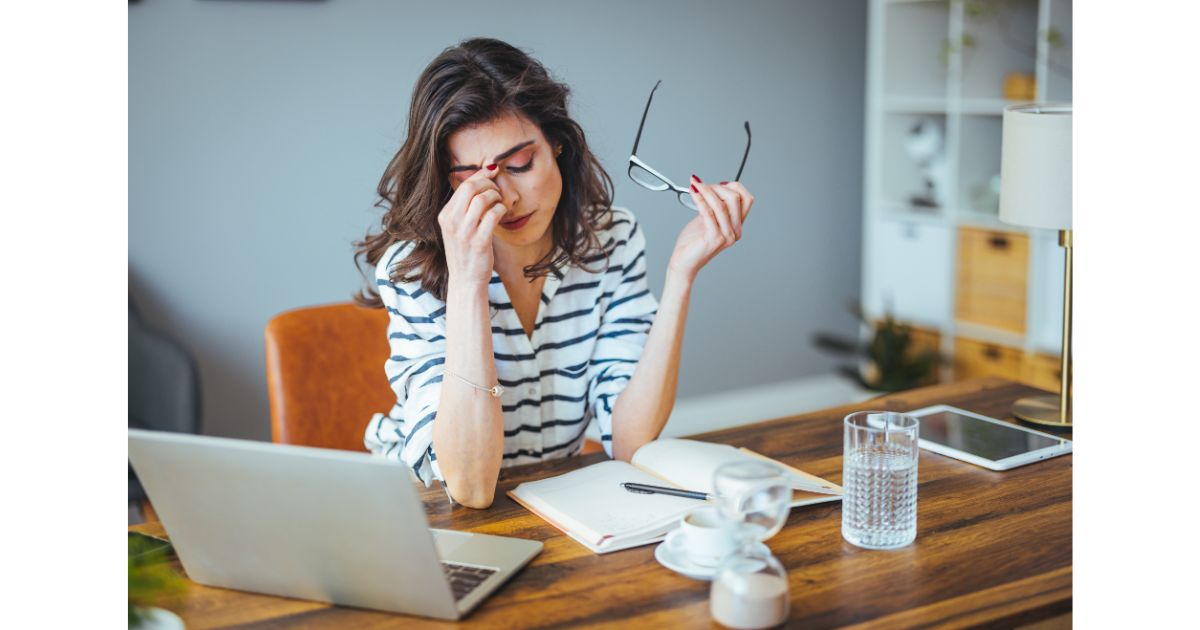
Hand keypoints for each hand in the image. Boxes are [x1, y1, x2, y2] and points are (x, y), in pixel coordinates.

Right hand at [438, 165, 505, 287]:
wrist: (465, 280)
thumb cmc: (465, 252)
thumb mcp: (456, 228)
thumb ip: (464, 208)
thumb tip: (480, 182)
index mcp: (445, 216)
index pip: (462, 186)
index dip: (480, 175)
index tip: (492, 171)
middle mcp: (452, 222)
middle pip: (471, 188)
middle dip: (488, 183)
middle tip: (497, 188)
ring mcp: (465, 232)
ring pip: (482, 199)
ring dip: (496, 196)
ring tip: (500, 202)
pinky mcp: (479, 242)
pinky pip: (493, 215)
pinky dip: (501, 210)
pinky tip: (502, 213)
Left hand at [666, 177, 754, 281]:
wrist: (684, 262)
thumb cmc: (693, 243)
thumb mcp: (707, 219)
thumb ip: (714, 206)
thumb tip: (713, 186)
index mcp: (736, 226)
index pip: (746, 199)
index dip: (733, 187)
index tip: (716, 184)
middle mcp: (735, 231)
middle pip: (735, 198)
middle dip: (717, 187)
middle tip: (701, 185)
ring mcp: (726, 236)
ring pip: (721, 204)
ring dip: (706, 191)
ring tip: (695, 185)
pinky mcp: (714, 238)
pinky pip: (709, 213)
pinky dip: (700, 200)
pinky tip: (693, 193)